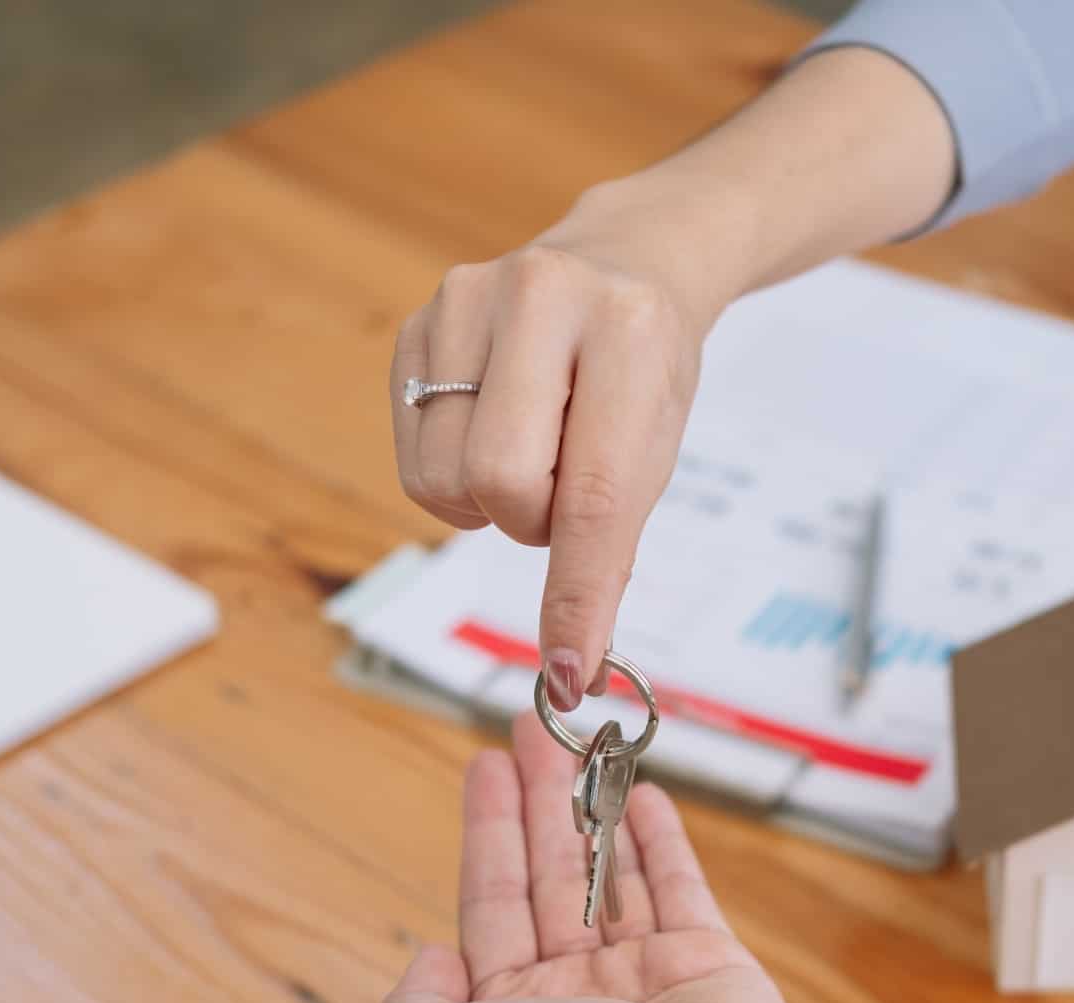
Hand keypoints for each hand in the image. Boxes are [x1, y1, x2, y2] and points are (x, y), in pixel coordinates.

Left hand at [375, 710, 801, 1002]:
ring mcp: (645, 977)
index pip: (491, 902)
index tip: (484, 765)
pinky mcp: (709, 964)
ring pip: (613, 873)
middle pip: (550, 874)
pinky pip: (680, 888)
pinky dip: (661, 841)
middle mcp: (577, 994)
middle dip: (540, 799)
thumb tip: (431, 953)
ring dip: (597, 807)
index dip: (488, 830)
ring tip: (587, 742)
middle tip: (535, 729)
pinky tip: (643, 794)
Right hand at [391, 184, 728, 711]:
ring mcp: (466, 300)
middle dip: (531, 523)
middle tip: (560, 497)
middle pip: (501, 483)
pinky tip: (492, 430)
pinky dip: (452, 474)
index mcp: (627, 332)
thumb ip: (611, 548)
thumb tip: (569, 667)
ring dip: (490, 503)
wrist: (628, 260)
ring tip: (531, 455)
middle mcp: (541, 297)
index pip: (594, 494)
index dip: (576, 595)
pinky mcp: (417, 322)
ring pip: (445, 476)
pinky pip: (413, 453)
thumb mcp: (659, 442)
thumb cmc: (647, 368)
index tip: (568, 671)